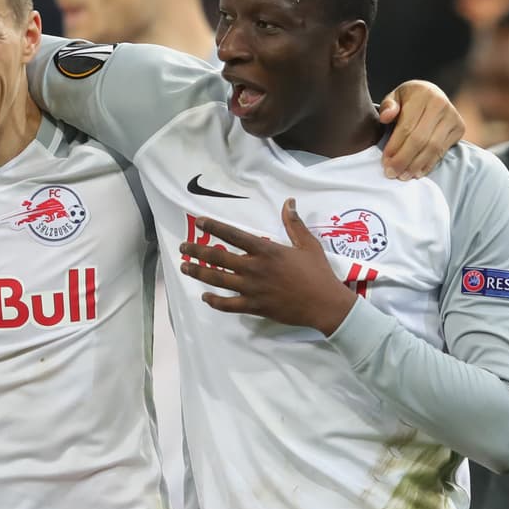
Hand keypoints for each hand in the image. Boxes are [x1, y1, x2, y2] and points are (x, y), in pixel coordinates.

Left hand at [178, 199, 356, 334]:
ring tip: (184, 267)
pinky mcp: (254, 307)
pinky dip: (214, 301)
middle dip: (196, 251)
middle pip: (217, 257)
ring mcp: (252, 289)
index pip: (234, 235)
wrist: (325, 305)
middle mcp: (254, 268)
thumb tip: (289, 202)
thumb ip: (294, 224)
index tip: (199, 221)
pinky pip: (228, 305)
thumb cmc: (318, 274)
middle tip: (183, 248)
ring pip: (217, 279)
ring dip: (198, 273)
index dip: (214, 227)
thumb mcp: (308, 245)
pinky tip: (205, 297)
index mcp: (266, 251)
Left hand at [378, 80, 463, 180]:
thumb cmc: (408, 99)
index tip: (384, 162)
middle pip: (421, 140)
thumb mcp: (395, 97)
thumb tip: (385, 117)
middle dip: (404, 159)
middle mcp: (441, 105)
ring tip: (402, 176)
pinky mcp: (459, 128)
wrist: (432, 94)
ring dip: (416, 165)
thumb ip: (388, 106)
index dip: (395, 147)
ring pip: (433, 148)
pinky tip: (416, 173)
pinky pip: (442, 151)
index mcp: (423, 95)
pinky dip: (428, 164)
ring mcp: (453, 117)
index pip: (407, 127)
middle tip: (391, 173)